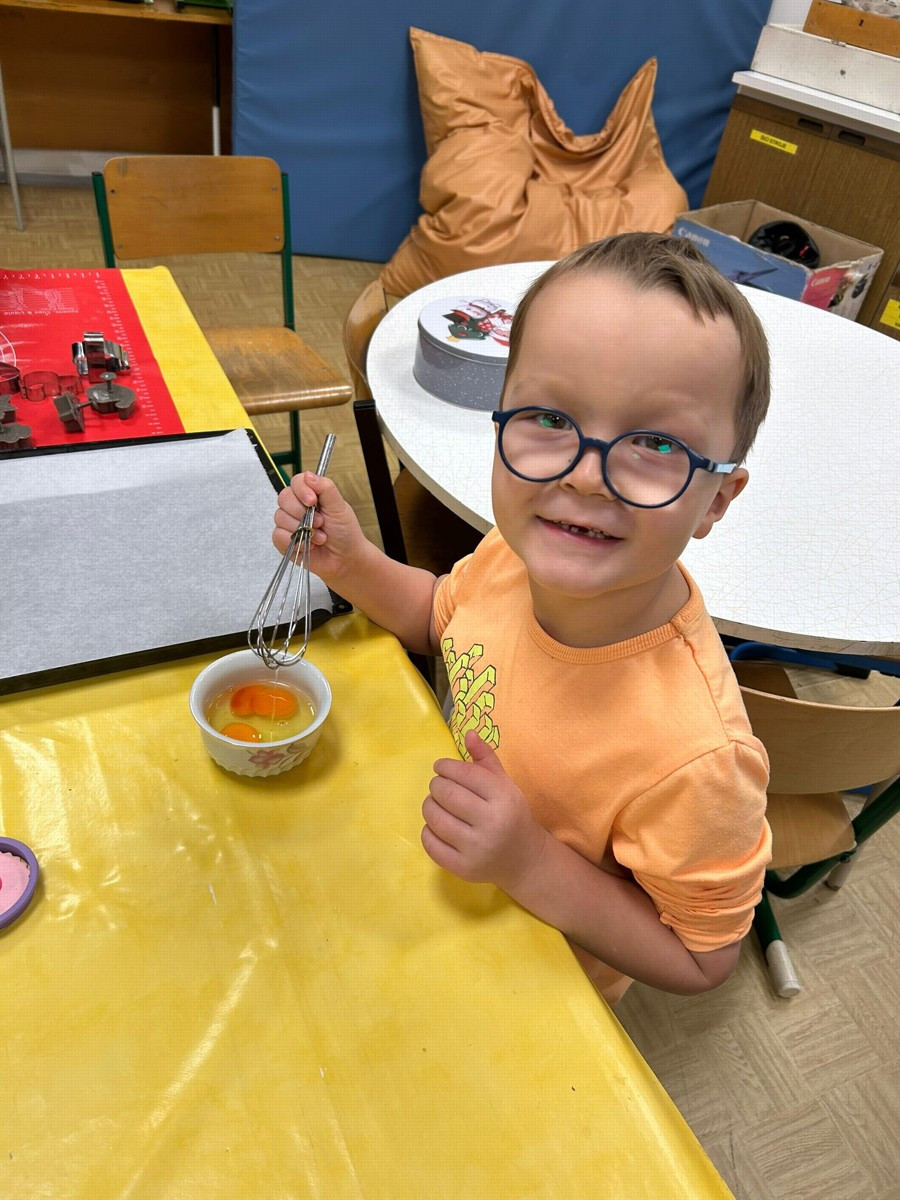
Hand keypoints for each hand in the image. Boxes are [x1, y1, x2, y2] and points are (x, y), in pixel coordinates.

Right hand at [272, 471, 366, 584]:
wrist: (345, 559)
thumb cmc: (345, 533)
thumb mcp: (339, 507)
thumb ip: (325, 488)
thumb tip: (308, 475)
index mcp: (311, 495)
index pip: (296, 482)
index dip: (301, 490)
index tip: (313, 501)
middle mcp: (297, 507)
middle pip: (284, 498)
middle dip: (302, 512)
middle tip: (321, 522)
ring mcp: (289, 523)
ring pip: (280, 517)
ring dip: (303, 529)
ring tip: (319, 537)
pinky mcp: (284, 541)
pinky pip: (278, 536)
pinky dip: (295, 542)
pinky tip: (308, 546)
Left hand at [422, 730, 546, 892]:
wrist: (523, 859)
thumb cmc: (511, 814)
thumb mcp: (505, 784)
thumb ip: (486, 758)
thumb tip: (468, 733)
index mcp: (504, 798)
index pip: (465, 774)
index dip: (446, 767)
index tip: (440, 767)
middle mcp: (492, 823)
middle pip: (446, 794)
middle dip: (436, 785)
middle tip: (438, 786)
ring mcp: (476, 848)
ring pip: (435, 818)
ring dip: (429, 805)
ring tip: (435, 803)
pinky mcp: (463, 868)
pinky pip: (431, 843)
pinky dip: (427, 830)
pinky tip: (436, 825)